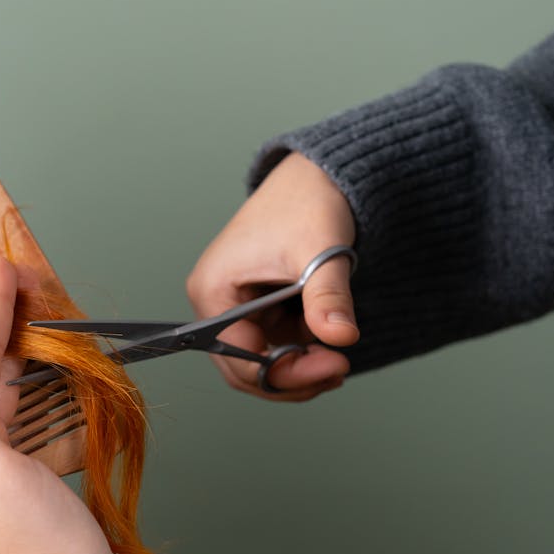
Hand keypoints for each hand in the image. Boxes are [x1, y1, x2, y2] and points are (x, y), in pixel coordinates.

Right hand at [186, 152, 357, 400]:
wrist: (318, 176)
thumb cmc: (306, 203)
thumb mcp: (319, 252)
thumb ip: (327, 296)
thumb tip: (341, 336)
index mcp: (213, 290)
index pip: (238, 357)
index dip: (285, 373)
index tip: (334, 365)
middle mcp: (216, 303)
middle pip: (244, 369)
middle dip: (292, 377)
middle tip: (337, 369)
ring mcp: (236, 307)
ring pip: (262, 362)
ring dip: (300, 367)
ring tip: (338, 355)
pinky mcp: (258, 307)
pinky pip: (276, 345)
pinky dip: (303, 351)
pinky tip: (329, 340)